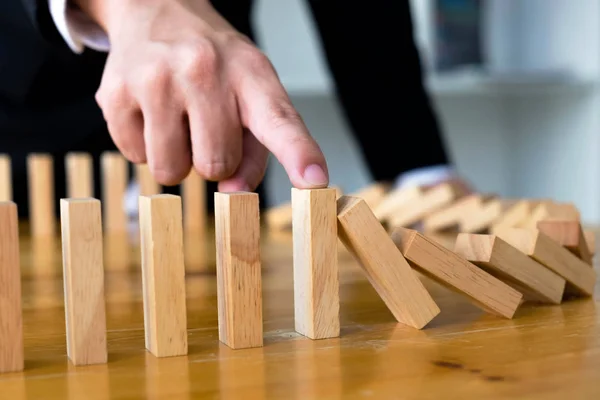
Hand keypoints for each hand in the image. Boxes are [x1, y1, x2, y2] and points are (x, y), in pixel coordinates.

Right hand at [78, 0, 328, 190]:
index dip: (298, 155)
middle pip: (216, 165)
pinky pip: (135, 157)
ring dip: (177, 158)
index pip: (278, 120)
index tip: (315, 183)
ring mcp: (155, 79)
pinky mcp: (113, 93)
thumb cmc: (213, 63)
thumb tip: (233, 190)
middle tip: (206, 125)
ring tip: (177, 119)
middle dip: (213, 159)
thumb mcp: (249, 92)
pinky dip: (144, 145)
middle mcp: (203, 70)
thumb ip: (256, 148)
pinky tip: (149, 112)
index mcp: (249, 73)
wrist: (154, 10)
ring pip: (172, 171)